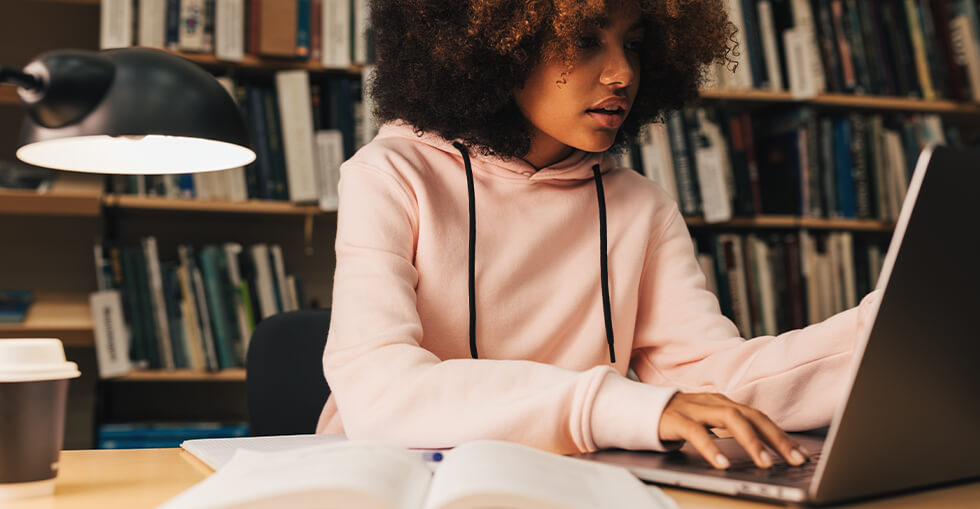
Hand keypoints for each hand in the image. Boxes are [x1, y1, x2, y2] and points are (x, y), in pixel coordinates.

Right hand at [659, 392, 809, 469]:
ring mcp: (696, 409)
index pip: (760, 417)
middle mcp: (715, 403)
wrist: (643, 409)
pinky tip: (722, 464)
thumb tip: (767, 452)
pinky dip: (711, 448)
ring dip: (751, 442)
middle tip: (794, 460)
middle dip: (776, 438)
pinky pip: (696, 433)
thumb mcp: (711, 424)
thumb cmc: (682, 419)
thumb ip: (734, 431)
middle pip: (751, 416)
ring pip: (729, 420)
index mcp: (726, 404)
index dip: (782, 435)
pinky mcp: (676, 420)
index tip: (801, 454)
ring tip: (765, 463)